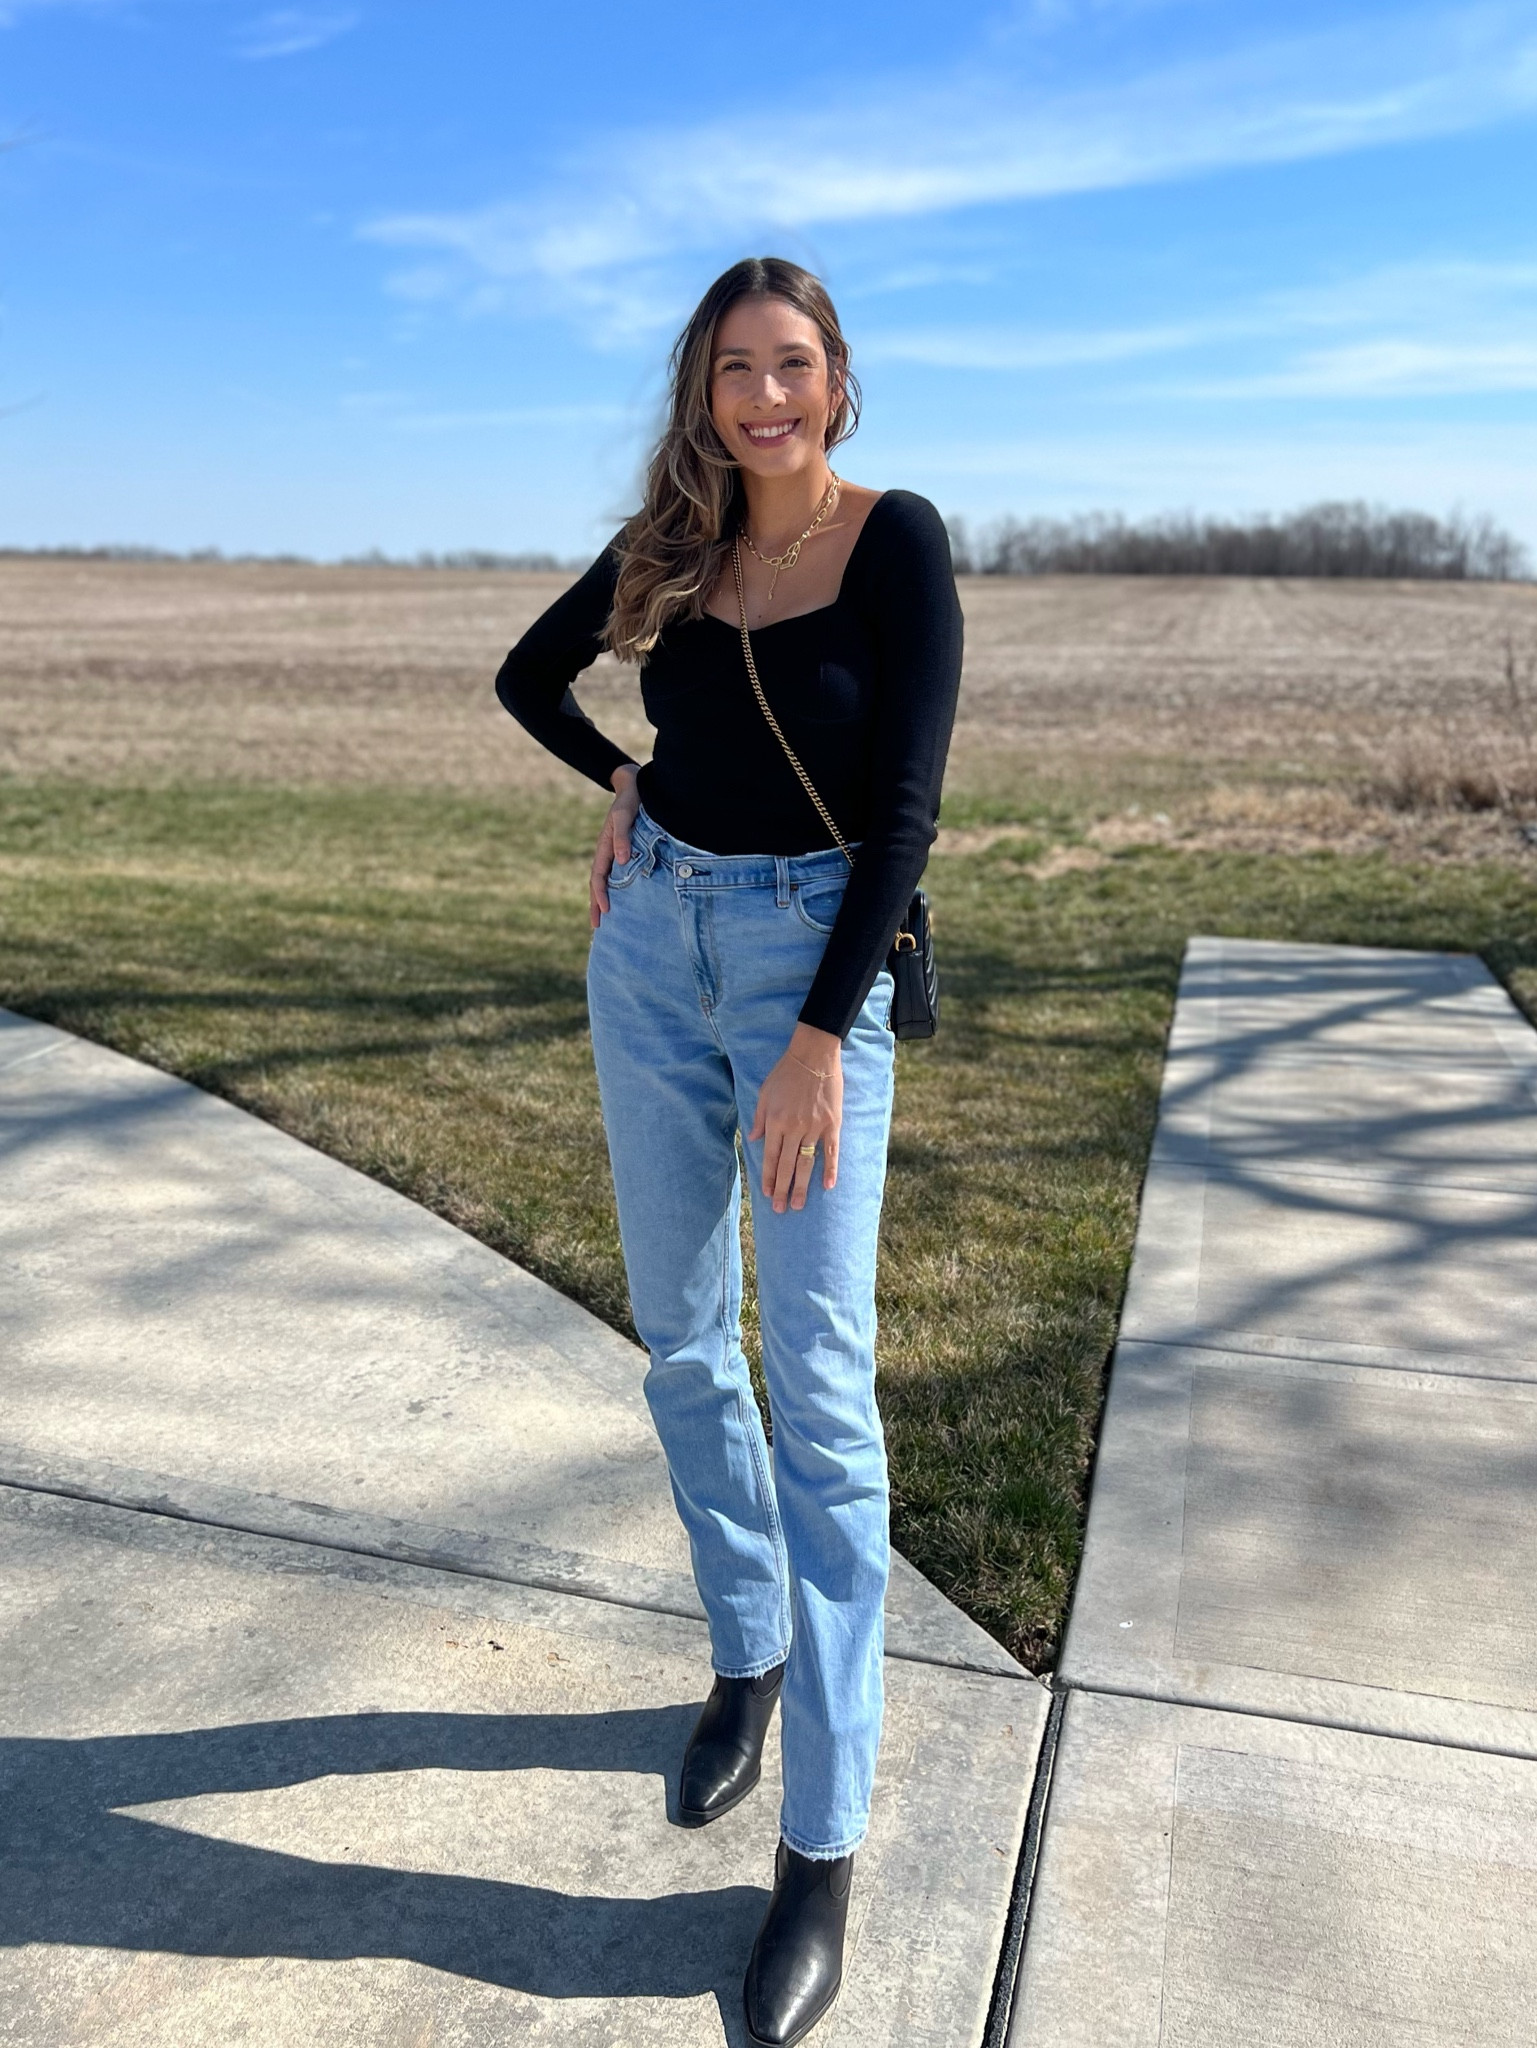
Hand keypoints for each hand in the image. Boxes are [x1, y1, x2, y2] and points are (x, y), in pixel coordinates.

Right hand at [590, 764, 641, 927]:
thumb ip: (622, 836)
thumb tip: (622, 861)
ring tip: (604, 918)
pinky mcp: (624, 850)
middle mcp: (607, 852)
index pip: (599, 877)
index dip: (600, 895)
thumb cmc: (630, 800)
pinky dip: (615, 889)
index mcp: (604, 847)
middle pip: (598, 883)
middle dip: (596, 904)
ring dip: (603, 899)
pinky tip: (623, 898)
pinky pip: (616, 874)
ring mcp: (614, 852)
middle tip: (596, 927)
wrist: (634, 785)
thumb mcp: (625, 816)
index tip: (605, 911)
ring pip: (606, 880)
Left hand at [748, 1023, 842, 1212]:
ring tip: (798, 1205)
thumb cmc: (786, 1072)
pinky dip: (830, 1169)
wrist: (814, 1054)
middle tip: (781, 1210)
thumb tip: (754, 1140)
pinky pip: (831, 1151)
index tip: (767, 1194)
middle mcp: (794, 1128)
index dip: (769, 1177)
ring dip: (801, 1186)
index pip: (770, 1157)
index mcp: (775, 1121)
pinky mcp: (832, 1124)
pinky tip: (829, 1186)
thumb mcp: (765, 1092)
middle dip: (782, 1189)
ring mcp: (814, 1127)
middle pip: (786, 1165)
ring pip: (806, 1163)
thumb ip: (759, 1118)